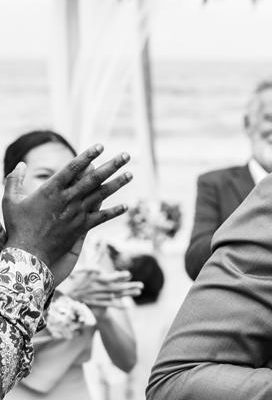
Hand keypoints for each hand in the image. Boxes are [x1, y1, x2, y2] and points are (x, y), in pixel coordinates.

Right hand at [2, 145, 131, 283]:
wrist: (29, 254)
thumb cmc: (18, 226)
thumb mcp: (9, 201)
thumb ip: (14, 180)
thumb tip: (21, 164)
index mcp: (51, 190)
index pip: (73, 168)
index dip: (87, 156)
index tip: (100, 146)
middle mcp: (68, 199)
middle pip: (94, 179)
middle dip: (111, 166)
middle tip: (126, 155)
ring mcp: (77, 213)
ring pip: (101, 195)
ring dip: (118, 183)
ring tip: (131, 173)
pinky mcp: (82, 227)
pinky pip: (102, 218)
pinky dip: (115, 212)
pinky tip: (126, 206)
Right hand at [61, 268, 142, 309]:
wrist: (61, 294)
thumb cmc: (70, 279)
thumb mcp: (80, 269)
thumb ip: (91, 266)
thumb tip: (100, 266)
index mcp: (95, 279)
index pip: (111, 277)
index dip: (120, 275)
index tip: (129, 274)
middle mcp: (99, 289)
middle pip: (117, 287)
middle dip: (130, 286)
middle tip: (142, 285)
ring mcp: (98, 296)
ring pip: (116, 295)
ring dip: (127, 294)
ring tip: (138, 292)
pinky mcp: (95, 303)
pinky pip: (108, 305)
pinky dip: (118, 305)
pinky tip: (127, 306)